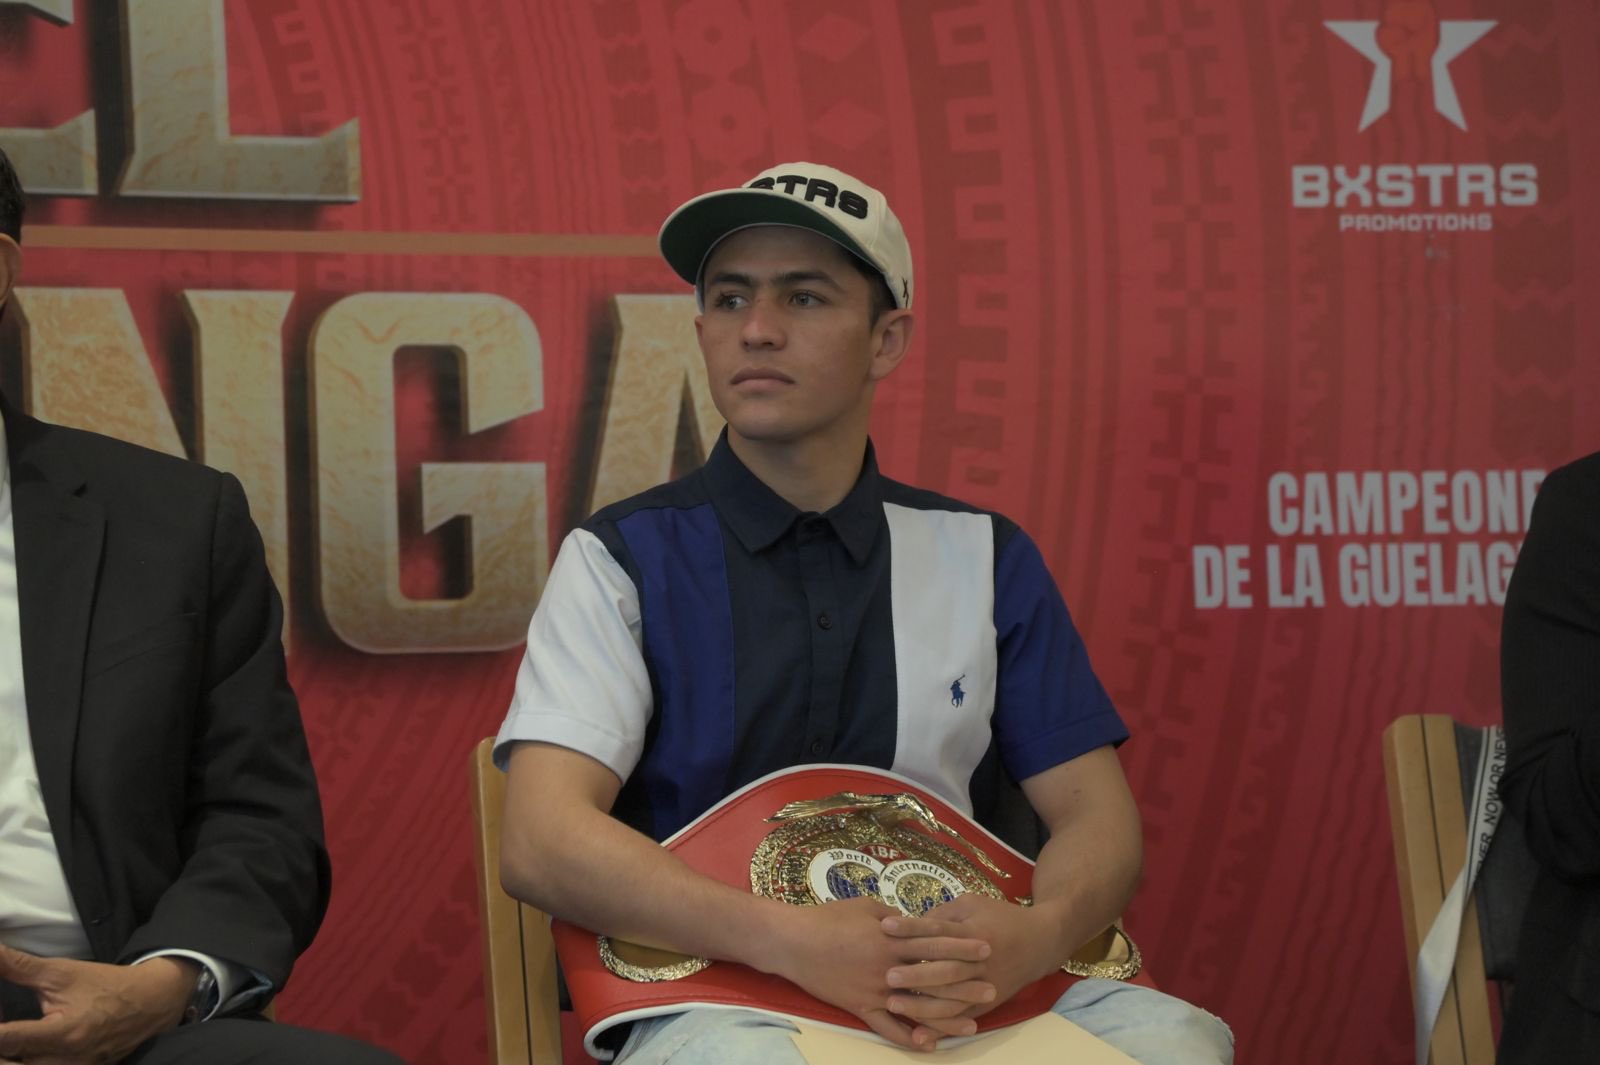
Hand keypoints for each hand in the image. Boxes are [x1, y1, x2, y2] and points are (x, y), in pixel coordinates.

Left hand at [0, 945, 192, 1064]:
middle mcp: (65, 1060)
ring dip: (9, 1056)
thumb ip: (20, 967)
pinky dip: (25, 1061)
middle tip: (1, 1027)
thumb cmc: (106, 985)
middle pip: (9, 1063)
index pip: (7, 1039)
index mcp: (63, 1033)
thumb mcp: (63, 972)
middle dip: (0, 1048)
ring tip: (8, 1038)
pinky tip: (22, 1049)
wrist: (151, 1002)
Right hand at [764, 897, 994, 1050]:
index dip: (962, 945)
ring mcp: (876, 990)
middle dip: (964, 982)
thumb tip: (914, 922)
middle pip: (934, 976)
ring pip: (918, 1007)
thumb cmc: (828, 918)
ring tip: (973, 1023)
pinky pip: (888, 1028)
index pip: (935, 941)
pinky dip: (909, 1038)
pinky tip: (930, 1045)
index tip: (986, 947)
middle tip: (991, 988)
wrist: (793, 942)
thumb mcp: (865, 906)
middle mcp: (888, 966)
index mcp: (891, 937)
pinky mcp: (861, 1008)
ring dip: (946, 1016)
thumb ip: (894, 916)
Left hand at [881, 894, 1059, 1026]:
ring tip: (893, 1005)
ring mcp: (984, 987)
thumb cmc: (1000, 917)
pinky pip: (959, 1019)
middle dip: (916, 974)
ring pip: (951, 1001)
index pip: (939, 930)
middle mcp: (980, 962)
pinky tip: (917, 1035)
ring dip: (922, 1006)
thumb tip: (911, 927)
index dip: (912, 927)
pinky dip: (939, 1028)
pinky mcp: (985, 1005)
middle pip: (945, 970)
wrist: (1040, 942)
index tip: (885, 926)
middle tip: (888, 976)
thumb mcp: (972, 904)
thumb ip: (943, 914)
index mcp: (976, 932)